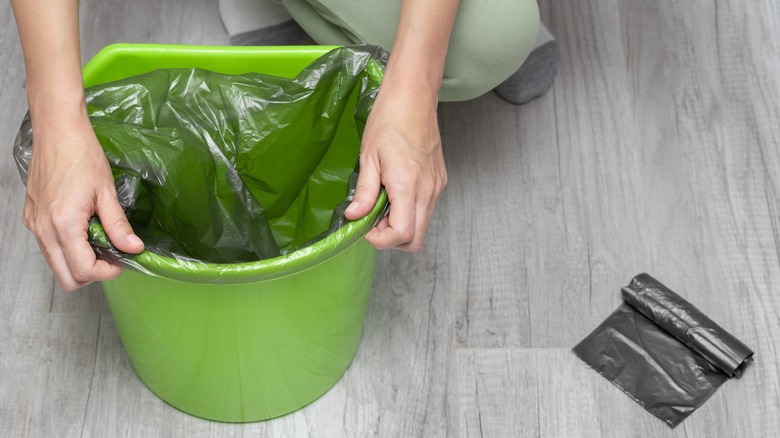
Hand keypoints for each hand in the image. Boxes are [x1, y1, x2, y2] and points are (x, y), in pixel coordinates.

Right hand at [22, 115, 143, 290]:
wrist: (57, 132)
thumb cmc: (81, 155)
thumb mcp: (106, 192)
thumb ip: (119, 225)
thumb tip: (134, 249)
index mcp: (63, 224)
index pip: (84, 270)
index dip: (107, 271)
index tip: (123, 260)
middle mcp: (43, 229)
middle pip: (66, 277)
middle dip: (92, 274)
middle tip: (111, 256)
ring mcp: (34, 224)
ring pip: (55, 264)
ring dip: (78, 262)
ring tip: (99, 240)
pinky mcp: (31, 218)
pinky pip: (48, 247)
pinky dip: (67, 248)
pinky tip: (83, 230)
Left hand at [344, 88, 446, 251]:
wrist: (413, 97)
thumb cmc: (389, 120)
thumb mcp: (368, 157)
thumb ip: (363, 191)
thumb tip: (354, 216)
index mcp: (408, 185)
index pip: (402, 234)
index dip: (381, 240)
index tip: (365, 227)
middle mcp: (428, 190)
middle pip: (416, 239)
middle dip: (391, 239)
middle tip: (373, 219)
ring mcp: (436, 186)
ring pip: (422, 225)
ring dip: (401, 224)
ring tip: (382, 202)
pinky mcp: (439, 181)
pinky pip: (426, 209)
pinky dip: (410, 211)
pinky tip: (395, 192)